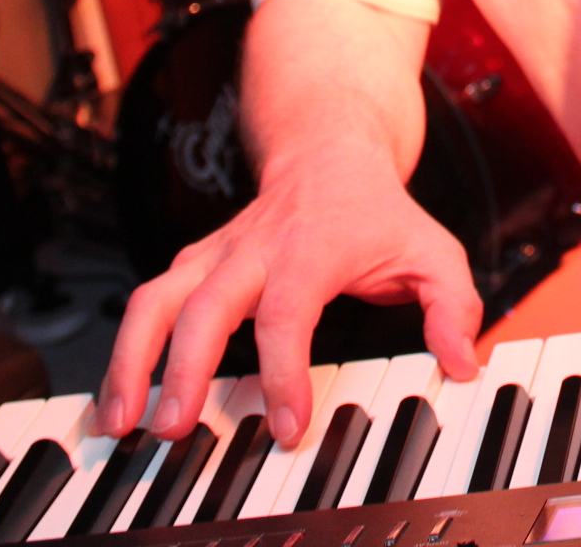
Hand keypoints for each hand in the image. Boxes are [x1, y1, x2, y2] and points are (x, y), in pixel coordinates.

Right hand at [97, 147, 482, 444]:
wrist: (327, 150)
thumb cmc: (379, 212)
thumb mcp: (434, 251)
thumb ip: (453, 307)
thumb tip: (460, 363)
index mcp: (311, 248)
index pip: (288, 313)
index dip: (284, 371)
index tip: (287, 427)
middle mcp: (253, 249)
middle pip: (204, 305)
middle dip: (183, 369)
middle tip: (172, 430)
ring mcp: (216, 254)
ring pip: (156, 299)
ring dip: (132, 360)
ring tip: (120, 422)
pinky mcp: (193, 265)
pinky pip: (150, 304)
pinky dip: (129, 351)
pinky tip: (123, 399)